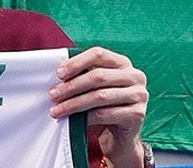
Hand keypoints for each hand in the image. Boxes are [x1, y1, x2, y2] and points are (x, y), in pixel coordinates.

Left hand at [49, 46, 147, 166]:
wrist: (121, 137)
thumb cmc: (104, 107)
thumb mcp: (95, 87)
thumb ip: (83, 76)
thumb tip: (58, 75)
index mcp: (123, 62)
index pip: (98, 54)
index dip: (77, 62)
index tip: (59, 74)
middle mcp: (135, 76)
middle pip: (98, 76)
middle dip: (71, 86)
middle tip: (53, 95)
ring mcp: (139, 95)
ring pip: (100, 96)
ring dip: (74, 104)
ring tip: (57, 110)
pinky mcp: (138, 114)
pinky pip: (106, 114)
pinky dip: (86, 117)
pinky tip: (74, 121)